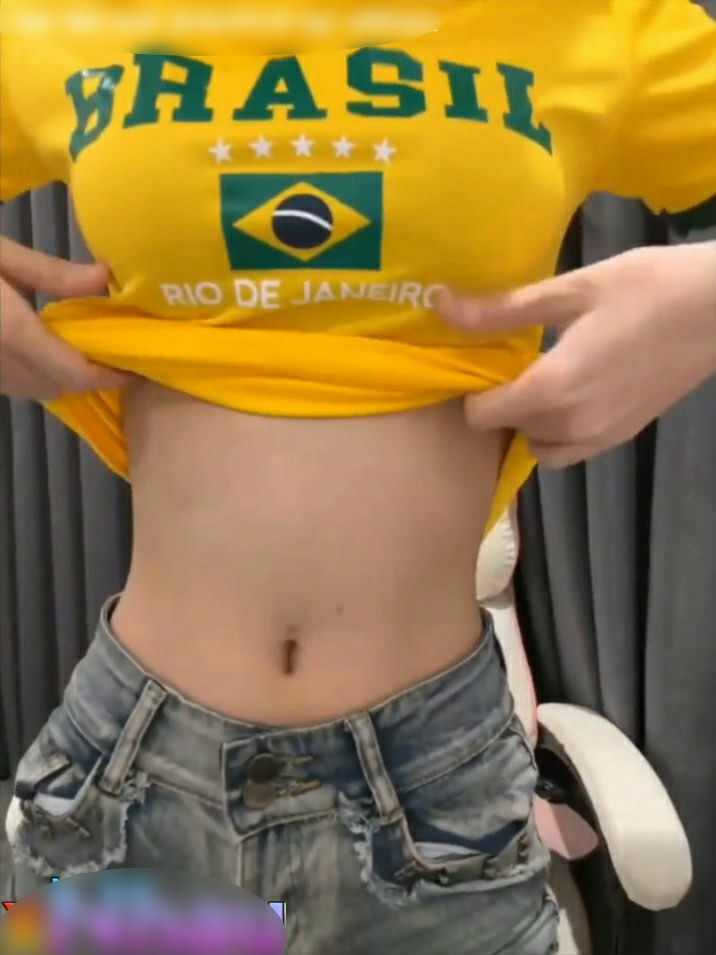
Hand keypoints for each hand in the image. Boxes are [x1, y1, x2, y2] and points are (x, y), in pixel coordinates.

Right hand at [0, 236, 132, 400]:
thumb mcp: (0, 254)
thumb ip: (51, 273)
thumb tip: (106, 276)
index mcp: (12, 333)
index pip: (75, 374)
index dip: (110, 376)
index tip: (135, 366)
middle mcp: (1, 365)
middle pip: (59, 387)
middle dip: (86, 374)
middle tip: (108, 349)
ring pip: (35, 389)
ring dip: (57, 374)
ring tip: (74, 343)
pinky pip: (13, 383)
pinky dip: (31, 370)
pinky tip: (34, 342)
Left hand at [436, 242, 715, 466]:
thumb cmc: (647, 288)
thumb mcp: (571, 290)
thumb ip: (502, 309)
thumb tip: (440, 304)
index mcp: (551, 390)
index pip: (480, 416)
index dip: (472, 390)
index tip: (482, 361)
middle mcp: (571, 426)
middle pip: (508, 431)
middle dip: (502, 403)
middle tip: (514, 362)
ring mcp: (600, 438)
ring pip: (540, 448)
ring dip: (530, 422)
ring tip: (543, 379)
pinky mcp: (622, 437)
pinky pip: (571, 450)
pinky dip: (559, 432)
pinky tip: (574, 391)